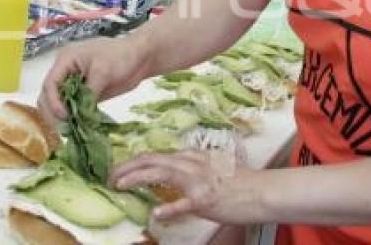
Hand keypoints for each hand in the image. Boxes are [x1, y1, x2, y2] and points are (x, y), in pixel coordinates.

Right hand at [38, 37, 150, 122]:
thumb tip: (81, 113)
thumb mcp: (103, 71)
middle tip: (64, 128)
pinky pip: (73, 107)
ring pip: (58, 103)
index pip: (50, 83)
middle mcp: (65, 72)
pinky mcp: (84, 94)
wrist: (139, 58)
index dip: (53, 101)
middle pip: (48, 95)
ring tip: (70, 131)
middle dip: (53, 112)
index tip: (64, 115)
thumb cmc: (121, 56)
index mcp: (65, 60)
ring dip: (61, 117)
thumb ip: (89, 92)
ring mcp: (74, 84)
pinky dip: (74, 117)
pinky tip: (78, 128)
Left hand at [110, 151, 263, 224]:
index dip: (135, 162)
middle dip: (127, 167)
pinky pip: (184, 204)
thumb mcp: (210, 168)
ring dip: (137, 178)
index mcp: (192, 156)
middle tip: (109, 176)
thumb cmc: (238, 183)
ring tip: (119, 185)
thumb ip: (189, 169)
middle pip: (152, 159)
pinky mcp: (206, 199)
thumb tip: (170, 173)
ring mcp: (198, 180)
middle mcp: (191, 163)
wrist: (262, 191)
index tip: (119, 170)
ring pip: (161, 173)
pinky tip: (156, 214)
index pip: (156, 155)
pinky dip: (168, 208)